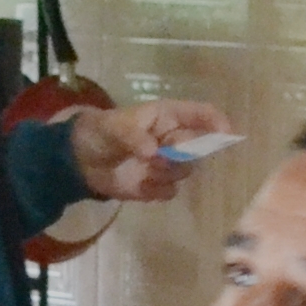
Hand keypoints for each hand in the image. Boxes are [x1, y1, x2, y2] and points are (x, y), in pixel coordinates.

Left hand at [67, 95, 236, 202]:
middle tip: (160, 156)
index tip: (226, 133)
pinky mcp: (158, 185)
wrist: (80, 162)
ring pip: (186, 171)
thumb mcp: (113, 128)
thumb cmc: (100, 133)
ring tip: (145, 170)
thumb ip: (133, 137)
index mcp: (167, 116)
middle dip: (182, 154)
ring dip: (168, 172)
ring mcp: (167, 163)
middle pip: (197, 147)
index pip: (201, 114)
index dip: (216, 122)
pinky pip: (171, 191)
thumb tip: (152, 151)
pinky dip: (156, 191)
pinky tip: (139, 185)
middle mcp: (173, 138)